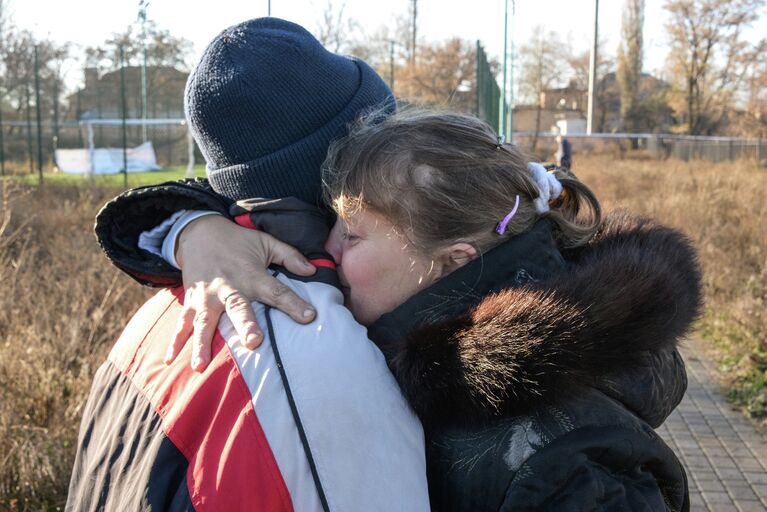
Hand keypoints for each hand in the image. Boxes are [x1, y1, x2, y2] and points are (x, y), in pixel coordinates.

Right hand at [164, 215, 316, 370]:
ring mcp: (207, 297)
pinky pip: (182, 323)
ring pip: (205, 322)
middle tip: (253, 342)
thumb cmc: (238, 241)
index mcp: (252, 275)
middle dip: (245, 325)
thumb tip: (314, 270)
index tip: (309, 317)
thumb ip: (291, 256)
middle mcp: (229, 287)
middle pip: (238, 308)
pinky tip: (170, 360)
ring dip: (202, 343)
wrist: (198, 232)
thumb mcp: (266, 242)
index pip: (277, 291)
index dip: (293, 304)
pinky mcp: (191, 302)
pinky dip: (175, 341)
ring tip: (201, 365)